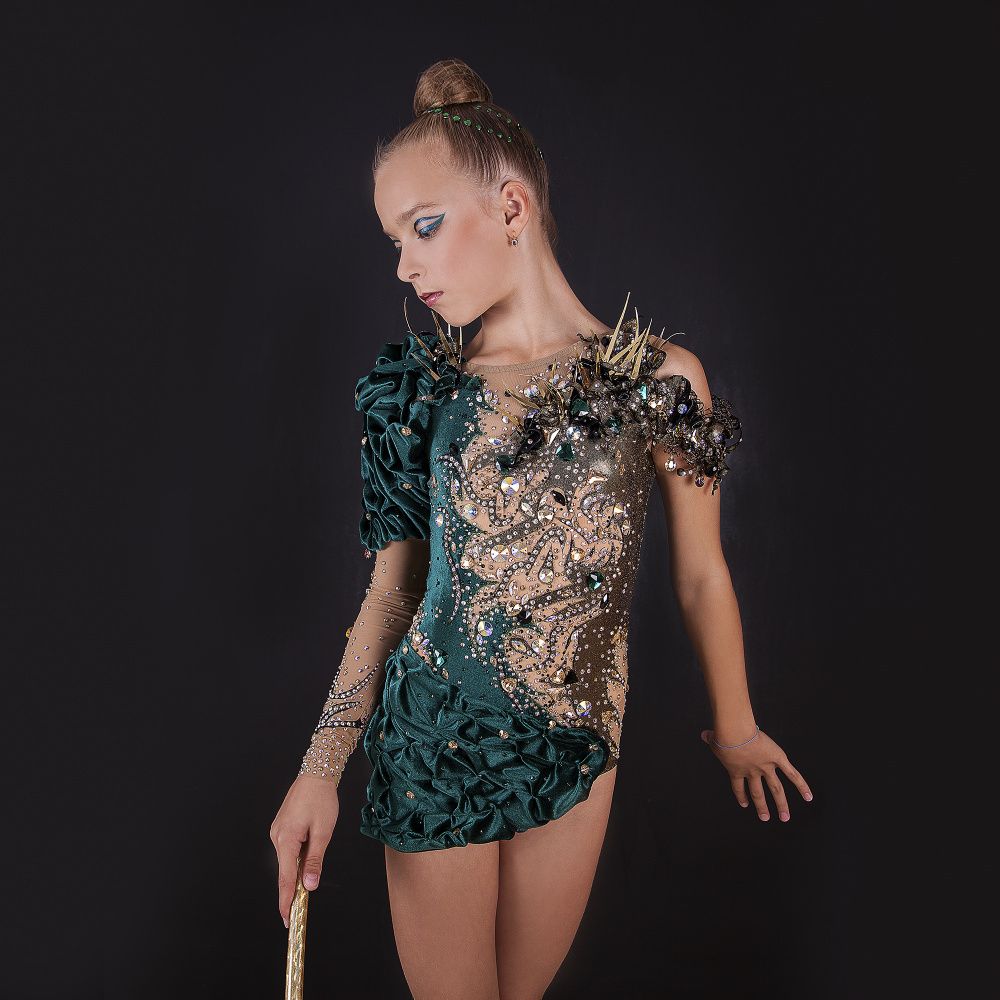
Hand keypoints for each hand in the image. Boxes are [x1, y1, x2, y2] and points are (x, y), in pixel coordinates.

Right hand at [269, 774, 340, 927]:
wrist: (316, 773)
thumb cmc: (321, 799)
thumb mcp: (323, 832)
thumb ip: (315, 860)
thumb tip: (309, 885)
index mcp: (286, 839)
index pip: (285, 878)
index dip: (286, 900)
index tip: (287, 919)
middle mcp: (277, 837)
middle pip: (285, 870)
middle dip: (293, 888)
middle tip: (299, 909)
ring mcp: (278, 831)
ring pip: (288, 858)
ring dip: (297, 869)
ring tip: (310, 875)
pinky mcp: (282, 826)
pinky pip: (289, 848)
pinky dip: (296, 857)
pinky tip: (307, 854)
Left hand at [700, 727, 812, 821]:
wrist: (735, 733)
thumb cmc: (723, 735)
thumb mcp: (714, 739)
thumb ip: (710, 739)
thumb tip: (704, 734)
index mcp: (737, 770)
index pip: (738, 787)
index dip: (741, 796)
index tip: (744, 804)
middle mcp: (752, 772)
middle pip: (757, 793)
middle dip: (761, 807)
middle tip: (765, 818)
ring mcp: (766, 767)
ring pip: (776, 789)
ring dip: (781, 804)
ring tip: (785, 817)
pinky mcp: (778, 759)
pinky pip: (792, 774)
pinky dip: (802, 786)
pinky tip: (808, 797)